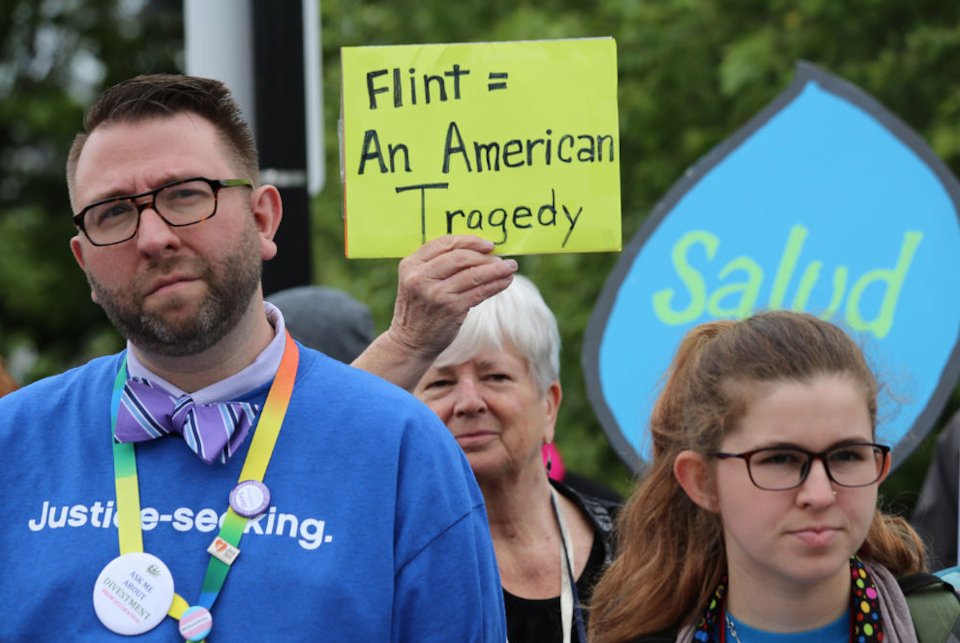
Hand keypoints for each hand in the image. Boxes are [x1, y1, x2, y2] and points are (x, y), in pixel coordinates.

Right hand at [352, 235, 516, 389]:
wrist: (410, 341)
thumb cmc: (419, 308)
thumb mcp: (417, 281)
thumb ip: (437, 265)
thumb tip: (478, 251)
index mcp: (411, 265)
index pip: (444, 243)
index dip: (469, 241)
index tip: (487, 245)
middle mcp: (421, 277)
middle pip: (460, 257)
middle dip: (484, 256)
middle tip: (501, 258)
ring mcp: (436, 293)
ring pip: (473, 274)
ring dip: (496, 269)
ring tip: (510, 267)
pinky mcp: (451, 308)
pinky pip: (479, 292)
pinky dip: (495, 284)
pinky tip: (505, 281)